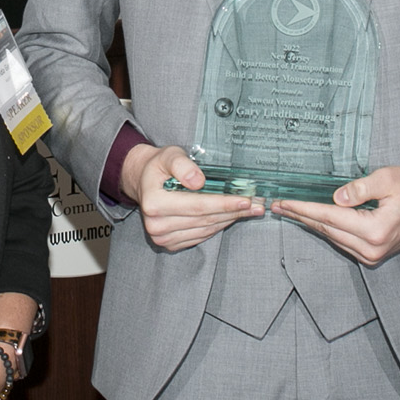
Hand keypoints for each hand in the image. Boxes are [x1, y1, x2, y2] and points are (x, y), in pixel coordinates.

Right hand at [123, 143, 261, 251]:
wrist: (143, 181)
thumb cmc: (159, 167)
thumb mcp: (169, 155)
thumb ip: (182, 165)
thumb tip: (198, 181)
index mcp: (154, 203)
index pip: (197, 206)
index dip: (223, 203)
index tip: (245, 200)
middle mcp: (156, 225)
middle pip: (204, 219)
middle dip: (233, 212)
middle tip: (256, 205)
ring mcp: (162, 237)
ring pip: (206, 230)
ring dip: (229, 219)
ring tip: (249, 210)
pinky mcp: (170, 244)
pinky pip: (201, 236)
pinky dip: (218, 226)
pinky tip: (230, 216)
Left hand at [271, 166, 399, 265]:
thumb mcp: (388, 179)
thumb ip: (361, 188)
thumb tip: (337, 197)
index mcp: (375, 230)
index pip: (330, 217)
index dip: (304, 209)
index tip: (284, 203)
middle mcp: (372, 248)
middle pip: (326, 229)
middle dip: (300, 216)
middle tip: (278, 206)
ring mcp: (371, 255)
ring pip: (332, 237)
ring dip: (310, 223)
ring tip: (290, 211)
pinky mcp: (371, 255)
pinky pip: (341, 241)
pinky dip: (325, 229)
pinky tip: (313, 219)